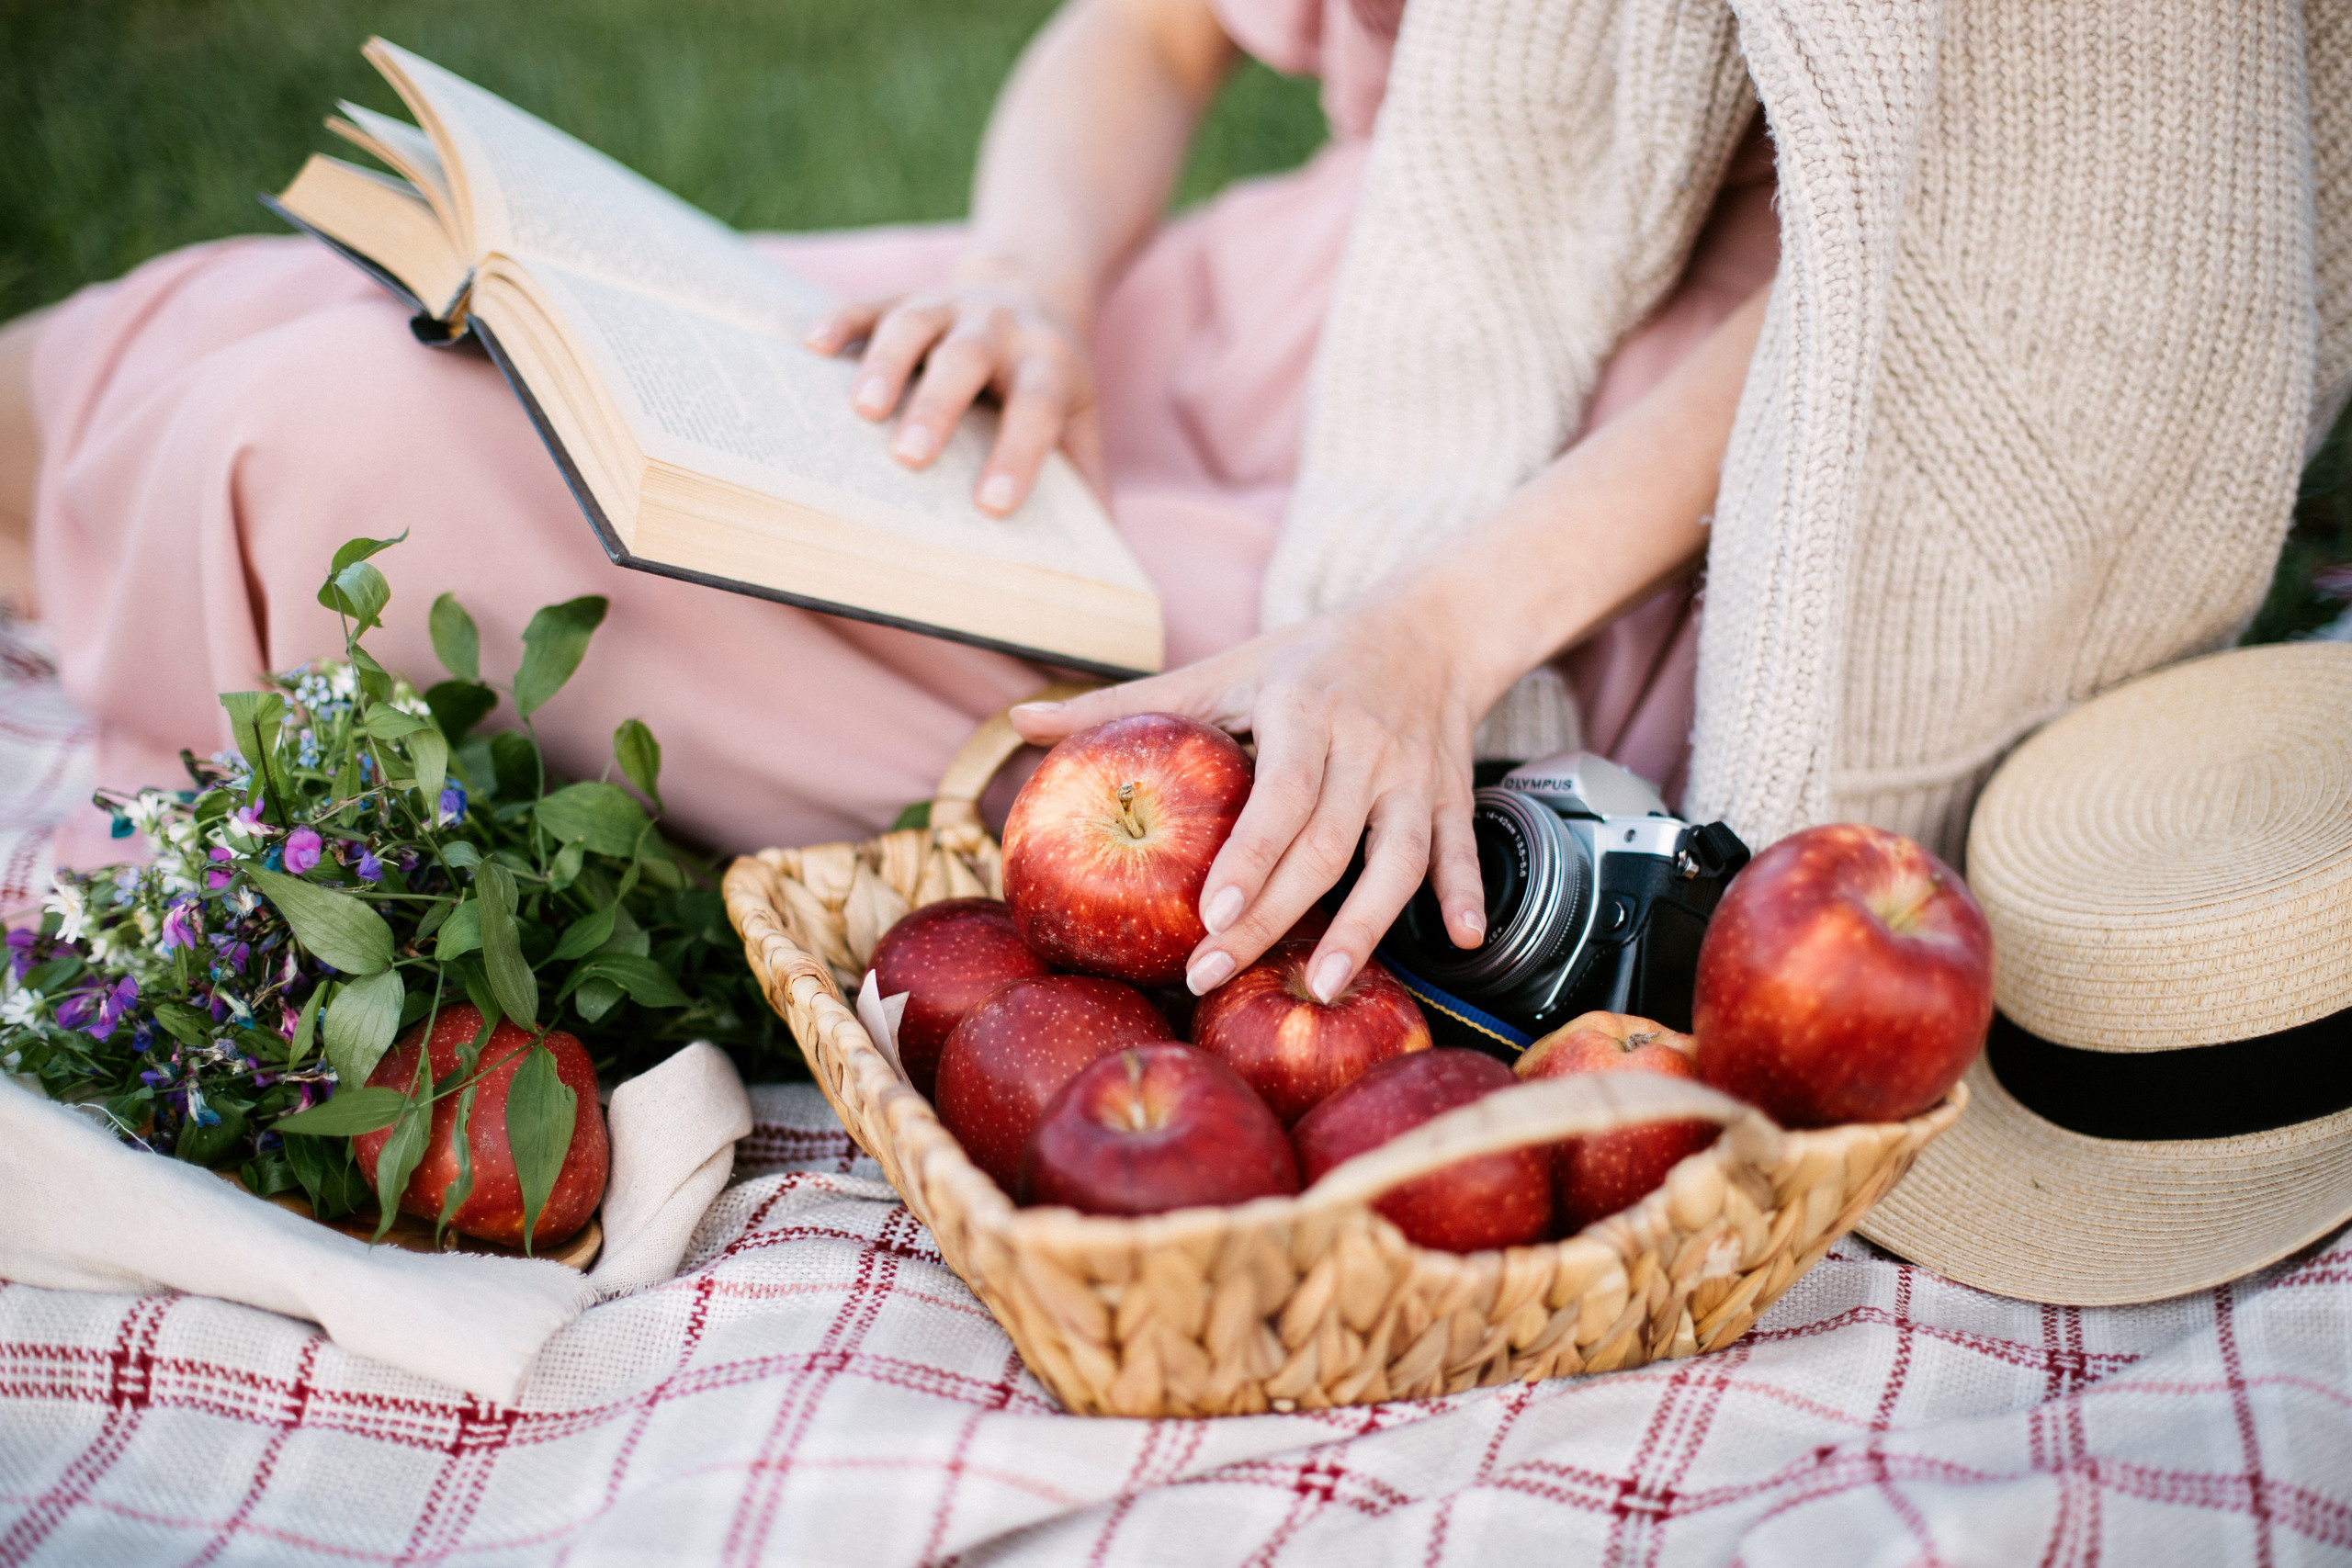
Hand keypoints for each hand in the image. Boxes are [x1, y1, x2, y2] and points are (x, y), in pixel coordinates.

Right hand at [803, 267, 1104, 515]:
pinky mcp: (908, 296)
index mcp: (1046, 363)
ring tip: (862, 413)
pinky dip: (843, 322)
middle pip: (968, 358)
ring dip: (887, 364)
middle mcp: (999, 327)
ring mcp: (950, 306)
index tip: (993, 505)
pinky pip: (871, 304)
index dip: (1017, 454)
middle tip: (909, 459)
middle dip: (937, 407)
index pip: (1036, 408)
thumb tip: (1102, 563)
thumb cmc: (1050, 379)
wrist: (1034, 289)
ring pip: (916, 324)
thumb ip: (1086, 480)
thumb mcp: (1080, 420)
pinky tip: (813, 347)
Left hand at [1008, 584, 1503, 1003]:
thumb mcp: (1220, 669)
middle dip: (1275, 916)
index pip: (1279, 794)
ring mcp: (1415, 776)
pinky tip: (1464, 942)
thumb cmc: (1304, 658)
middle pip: (1326, 844)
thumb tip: (1018, 722)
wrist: (1429, 626)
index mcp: (1304, 711)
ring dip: (1369, 924)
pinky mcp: (1453, 795)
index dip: (1248, 856)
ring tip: (1327, 984)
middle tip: (1217, 973)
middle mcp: (1366, 746)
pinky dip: (1467, 894)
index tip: (1209, 913)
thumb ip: (1124, 703)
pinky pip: (1464, 849)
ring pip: (1399, 859)